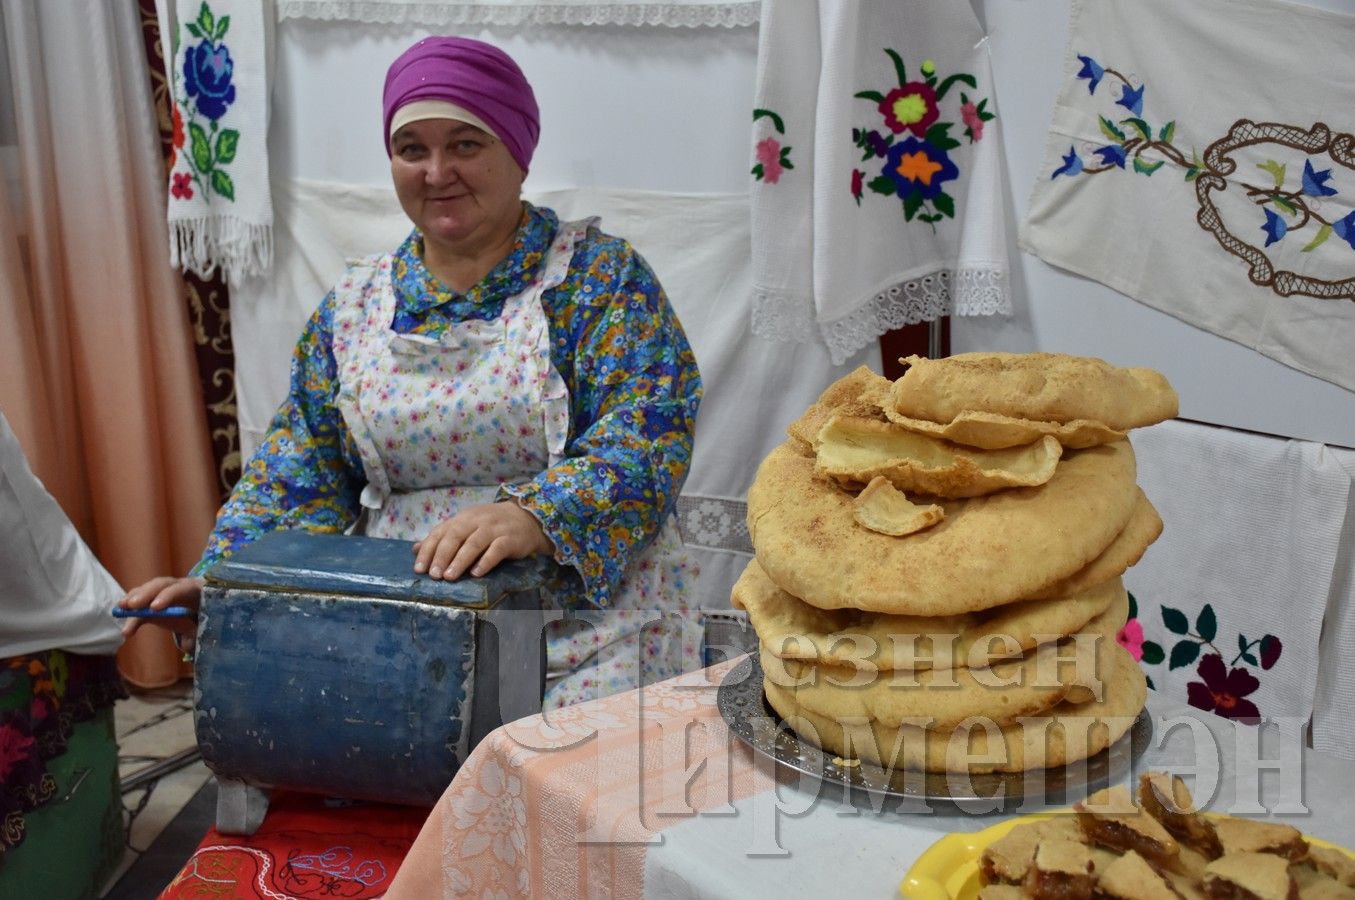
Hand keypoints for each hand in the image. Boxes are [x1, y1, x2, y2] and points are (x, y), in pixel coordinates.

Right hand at [118, 576, 203, 655]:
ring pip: (147, 589)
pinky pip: (139, 600)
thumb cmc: (202, 614)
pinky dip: (130, 606)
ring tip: (122, 607)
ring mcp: (162, 589)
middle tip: (133, 605)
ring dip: (134, 597)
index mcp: (193, 589)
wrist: (198, 605)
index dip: (167, 596)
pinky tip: (119, 611)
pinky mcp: (151, 598)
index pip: (180, 589)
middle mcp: (176, 584)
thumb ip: (196, 634)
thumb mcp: (203, 624)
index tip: (154, 608)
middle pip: (160, 584)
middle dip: (146, 594)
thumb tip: (187, 645)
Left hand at [413, 501, 553, 580]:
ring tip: (450, 577)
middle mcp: (477, 521)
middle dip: (442, 556)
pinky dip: (486, 561)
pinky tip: (476, 573)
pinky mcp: (510, 539)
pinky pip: (497, 549)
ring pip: (474, 543)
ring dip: (460, 560)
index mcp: (463, 518)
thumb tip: (415, 549)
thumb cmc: (492, 526)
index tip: (419, 569)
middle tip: (434, 575)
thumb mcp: (466, 527)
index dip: (428, 550)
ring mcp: (494, 529)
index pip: (441, 532)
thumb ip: (442, 537)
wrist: (528, 518)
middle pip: (455, 536)